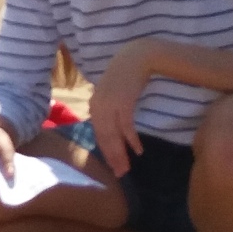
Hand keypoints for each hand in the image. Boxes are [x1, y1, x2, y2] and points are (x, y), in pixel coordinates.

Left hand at [87, 40, 154, 176]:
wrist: (135, 57)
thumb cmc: (125, 76)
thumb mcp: (113, 94)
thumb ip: (109, 110)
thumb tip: (112, 128)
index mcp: (95, 105)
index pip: (99, 133)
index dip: (106, 151)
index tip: (112, 165)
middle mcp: (98, 106)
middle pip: (104, 137)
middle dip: (112, 157)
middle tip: (120, 174)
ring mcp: (109, 105)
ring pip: (113, 135)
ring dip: (121, 153)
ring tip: (127, 168)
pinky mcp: (122, 102)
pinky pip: (126, 126)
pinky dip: (131, 139)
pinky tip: (137, 150)